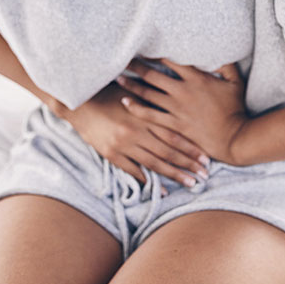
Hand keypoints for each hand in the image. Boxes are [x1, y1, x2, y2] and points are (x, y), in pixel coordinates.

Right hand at [58, 80, 209, 188]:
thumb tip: (176, 106)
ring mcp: (123, 144)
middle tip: (205, 175)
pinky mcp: (111, 154)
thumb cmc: (107, 94)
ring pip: (154, 163)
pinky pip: (132, 170)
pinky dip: (147, 180)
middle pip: (168, 151)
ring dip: (174, 174)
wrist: (78, 103)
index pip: (173, 134)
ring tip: (190, 183)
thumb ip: (152, 103)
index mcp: (144, 115)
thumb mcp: (132, 94)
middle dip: (188, 164)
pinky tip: (160, 190)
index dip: (191, 147)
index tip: (206, 157)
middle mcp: (136, 131)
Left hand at [116, 58, 248, 165]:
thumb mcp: (235, 82)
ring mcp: (176, 108)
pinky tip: (125, 102)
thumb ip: (226, 65)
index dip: (154, 53)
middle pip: (153, 74)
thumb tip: (219, 50)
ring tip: (118, 78)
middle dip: (136, 66)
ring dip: (131, 84)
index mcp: (196, 78)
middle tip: (123, 59)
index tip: (142, 49)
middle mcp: (182, 91)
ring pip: (148, 93)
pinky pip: (150, 115)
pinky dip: (136, 108)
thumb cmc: (235, 109)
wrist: (234, 137)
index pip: (169, 60)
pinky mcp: (173, 124)